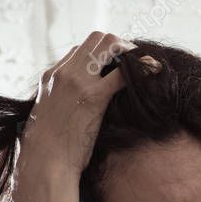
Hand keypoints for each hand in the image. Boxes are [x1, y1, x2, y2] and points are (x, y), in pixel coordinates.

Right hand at [11, 30, 158, 201]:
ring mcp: (77, 81)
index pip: (80, 49)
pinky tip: (155, 71)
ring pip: (109, 44)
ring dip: (131, 51)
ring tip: (147, 64)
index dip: (102, 54)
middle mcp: (63, 72)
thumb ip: (64, 103)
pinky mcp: (93, 96)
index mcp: (50, 76)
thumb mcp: (52, 116)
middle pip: (96, 38)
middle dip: (120, 45)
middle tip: (137, 60)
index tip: (118, 66)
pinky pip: (122, 72)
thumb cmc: (50, 148)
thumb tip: (80, 109)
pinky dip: (142, 67)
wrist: (45, 162)